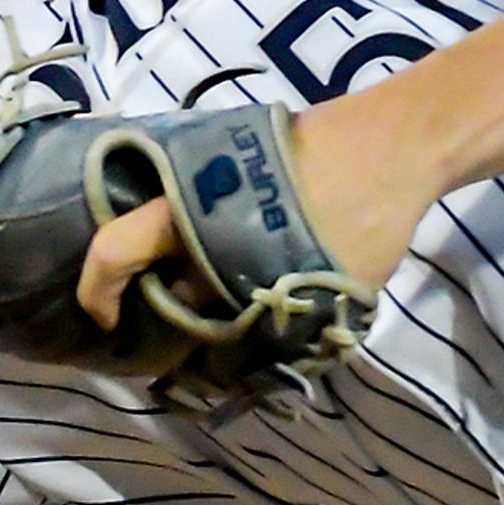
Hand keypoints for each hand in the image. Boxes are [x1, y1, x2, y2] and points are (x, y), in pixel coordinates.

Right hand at [73, 91, 438, 333]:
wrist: (404, 140)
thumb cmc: (355, 218)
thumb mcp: (311, 293)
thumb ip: (261, 330)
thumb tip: (229, 364)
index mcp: (189, 215)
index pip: (113, 253)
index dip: (99, 296)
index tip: (110, 327)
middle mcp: (188, 186)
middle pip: (138, 239)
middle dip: (144, 285)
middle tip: (170, 324)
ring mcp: (217, 165)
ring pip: (177, 225)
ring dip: (186, 265)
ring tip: (218, 301)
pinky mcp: (247, 159)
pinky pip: (212, 208)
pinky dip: (215, 241)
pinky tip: (250, 266)